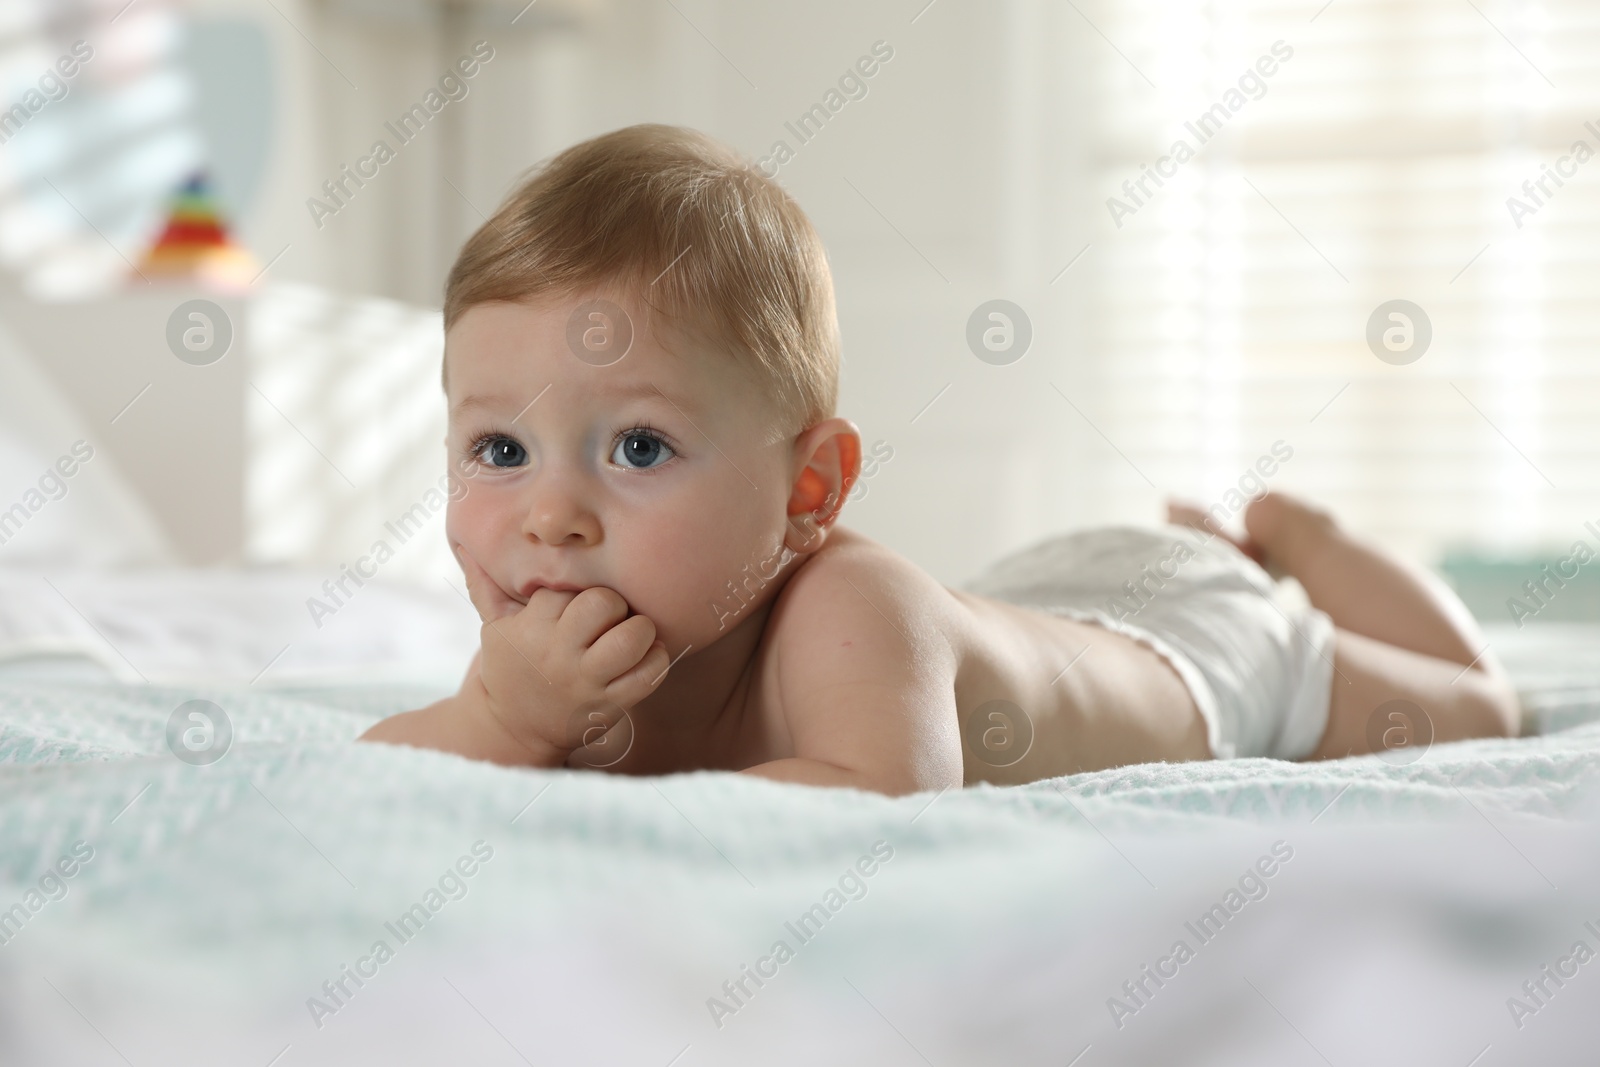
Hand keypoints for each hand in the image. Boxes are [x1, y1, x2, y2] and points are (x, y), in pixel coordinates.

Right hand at [455, 544, 670, 765]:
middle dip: (614, 605)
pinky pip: (647, 674)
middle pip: (603, 603)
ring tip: (634, 633)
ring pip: (631, 638)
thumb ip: (484, 585)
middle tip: (610, 617)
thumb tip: (464, 544)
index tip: (575, 607)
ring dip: (641, 630)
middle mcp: (559, 652)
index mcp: (531, 627)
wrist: (512, 730)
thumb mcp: (493, 628)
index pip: (568, 588)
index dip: (578, 592)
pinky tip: (646, 656)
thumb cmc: (509, 668)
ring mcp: (586, 680)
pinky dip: (656, 660)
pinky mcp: (609, 704)